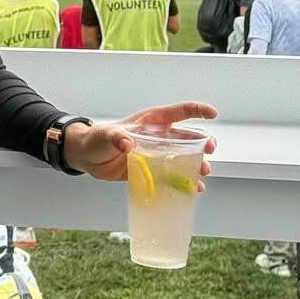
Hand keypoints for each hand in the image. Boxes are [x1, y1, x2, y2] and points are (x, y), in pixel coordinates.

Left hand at [63, 103, 217, 190]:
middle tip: (210, 150)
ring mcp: (155, 153)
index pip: (179, 111)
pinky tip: (193, 189)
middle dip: (202, 142)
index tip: (213, 113)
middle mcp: (157, 136)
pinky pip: (172, 175)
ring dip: (196, 164)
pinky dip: (184, 182)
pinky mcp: (150, 170)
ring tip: (203, 172)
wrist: (86, 156)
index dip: (197, 110)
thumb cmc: (96, 138)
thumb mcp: (106, 135)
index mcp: (151, 121)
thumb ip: (117, 137)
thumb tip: (128, 144)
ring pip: (183, 157)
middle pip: (187, 136)